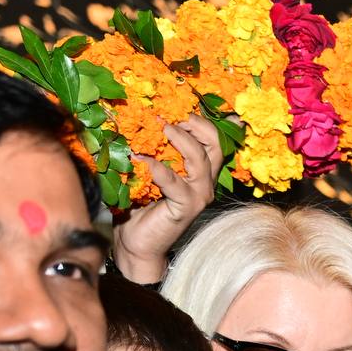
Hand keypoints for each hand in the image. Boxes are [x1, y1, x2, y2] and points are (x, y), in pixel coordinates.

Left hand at [112, 118, 221, 284]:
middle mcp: (204, 181)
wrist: (136, 241)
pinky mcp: (185, 208)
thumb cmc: (139, 204)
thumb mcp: (147, 170)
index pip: (212, 139)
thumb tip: (137, 120)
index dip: (198, 120)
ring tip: (160, 129)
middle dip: (195, 125)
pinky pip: (175, 182)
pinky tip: (140, 160)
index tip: (174, 108)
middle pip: (215, 145)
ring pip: (200, 160)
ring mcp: (198, 195)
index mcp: (199, 170)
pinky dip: (157, 168)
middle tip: (170, 116)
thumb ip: (151, 150)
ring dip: (180, 140)